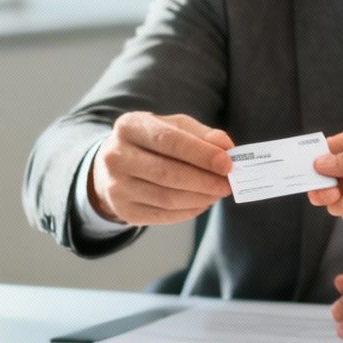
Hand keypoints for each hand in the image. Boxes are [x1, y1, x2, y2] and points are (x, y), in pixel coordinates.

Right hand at [88, 112, 235, 225]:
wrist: (114, 167)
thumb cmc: (152, 143)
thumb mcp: (173, 128)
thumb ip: (201, 135)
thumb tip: (227, 148)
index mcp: (129, 127)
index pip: (169, 141)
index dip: (201, 154)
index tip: (227, 163)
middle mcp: (116, 156)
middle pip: (168, 173)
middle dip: (204, 180)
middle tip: (228, 183)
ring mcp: (117, 186)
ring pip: (167, 198)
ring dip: (200, 197)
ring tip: (218, 192)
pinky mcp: (124, 210)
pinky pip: (163, 215)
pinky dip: (189, 211)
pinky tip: (203, 202)